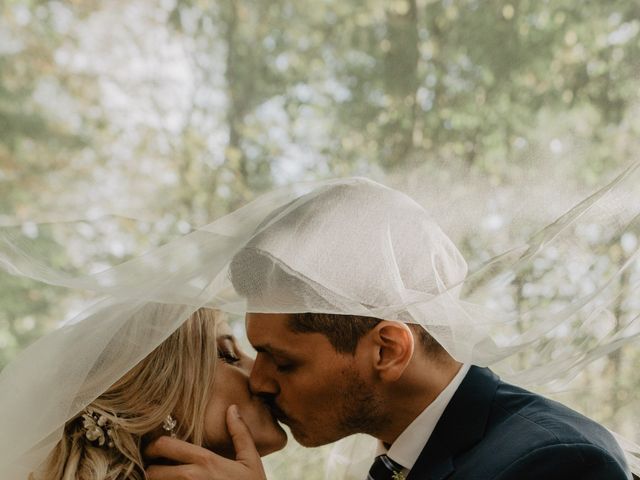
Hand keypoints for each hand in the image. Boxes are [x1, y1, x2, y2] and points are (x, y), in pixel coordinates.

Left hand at [145, 405, 266, 479]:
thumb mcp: (251, 461)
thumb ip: (240, 433)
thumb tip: (232, 408)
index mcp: (205, 461)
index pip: (165, 446)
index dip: (153, 446)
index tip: (153, 449)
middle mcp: (191, 478)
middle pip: (152, 471)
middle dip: (151, 469)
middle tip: (154, 468)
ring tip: (162, 478)